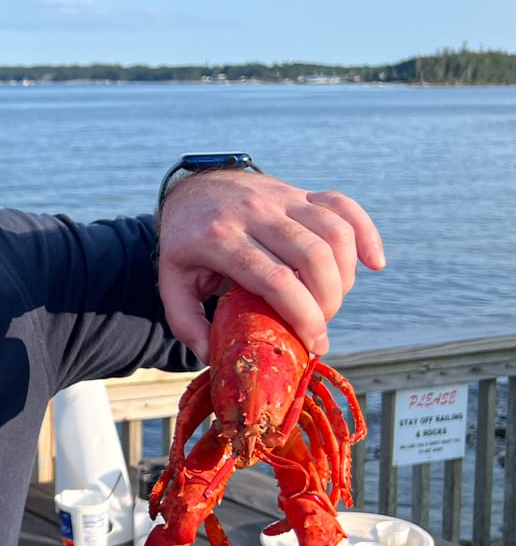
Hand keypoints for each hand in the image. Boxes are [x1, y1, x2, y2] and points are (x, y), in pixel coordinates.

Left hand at [155, 172, 385, 362]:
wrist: (191, 189)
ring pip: (334, 232)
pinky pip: (344, 205)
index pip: (276, 280)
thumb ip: (186, 321)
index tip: (316, 343)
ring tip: (332, 301)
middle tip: (321, 326)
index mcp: (220, 239)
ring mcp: (280, 198)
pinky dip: (367, 233)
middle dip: (328, 301)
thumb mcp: (171, 280)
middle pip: (313, 257)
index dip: (304, 316)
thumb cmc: (185, 243)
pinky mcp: (300, 192)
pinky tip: (374, 263)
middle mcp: (254, 213)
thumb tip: (212, 357)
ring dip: (345, 275)